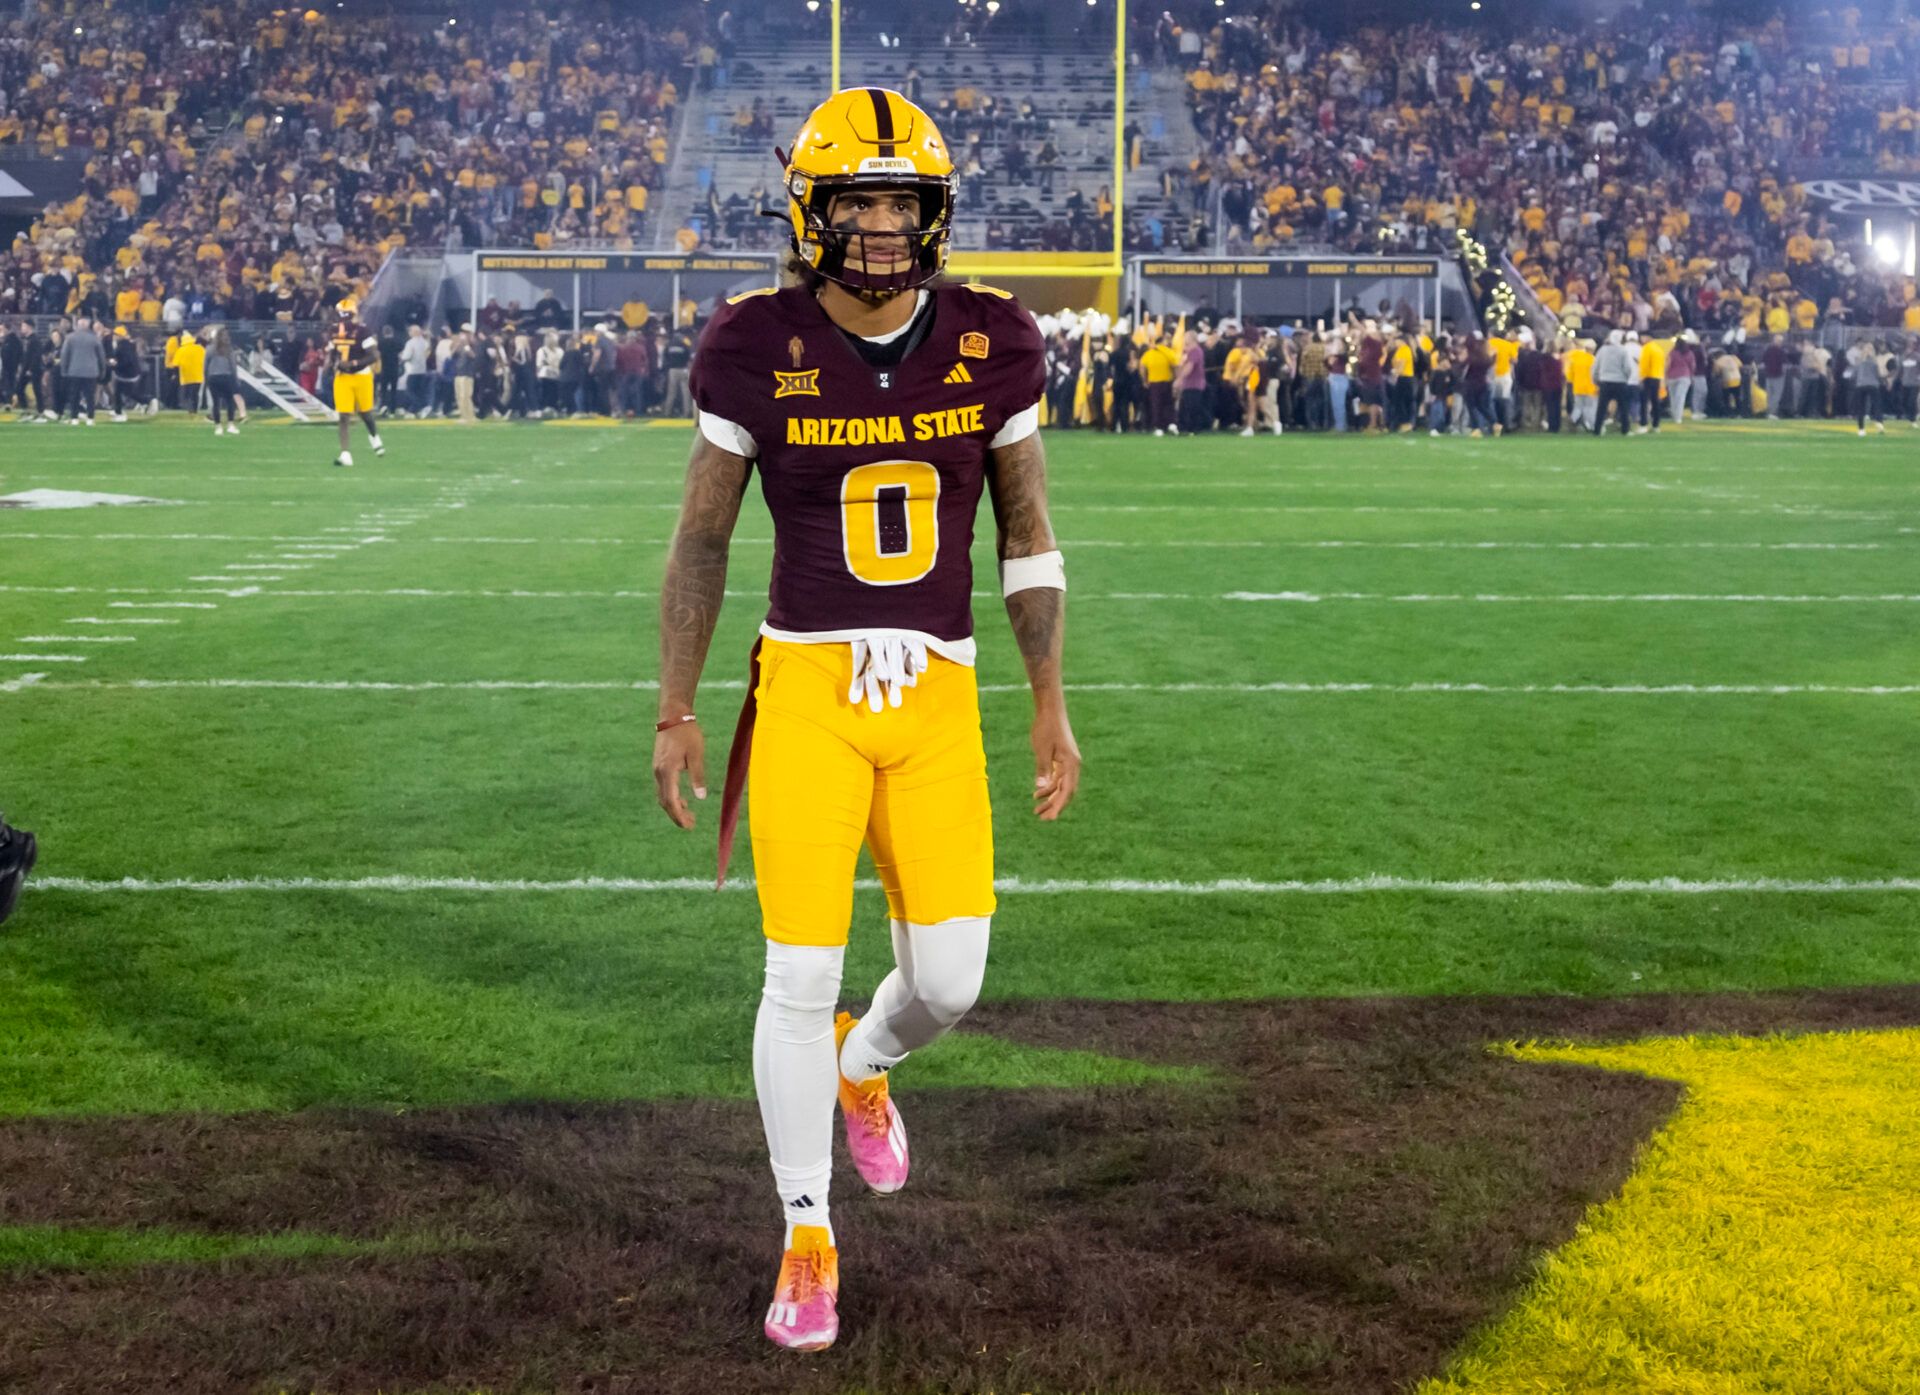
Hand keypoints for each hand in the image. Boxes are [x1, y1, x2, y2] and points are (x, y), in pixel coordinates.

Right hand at [653, 720, 706, 828]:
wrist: (672, 715)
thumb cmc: (687, 733)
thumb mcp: (696, 754)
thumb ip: (698, 776)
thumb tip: (701, 797)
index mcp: (667, 771)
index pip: (671, 801)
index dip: (679, 816)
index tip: (688, 826)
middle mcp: (658, 772)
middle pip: (665, 802)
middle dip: (677, 816)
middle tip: (691, 825)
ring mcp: (657, 769)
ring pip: (663, 796)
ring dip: (674, 807)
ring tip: (690, 815)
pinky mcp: (659, 766)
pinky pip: (663, 788)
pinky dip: (672, 797)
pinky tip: (684, 800)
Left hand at [1030, 706, 1080, 820]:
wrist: (1050, 710)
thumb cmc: (1046, 728)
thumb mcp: (1041, 749)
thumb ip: (1042, 769)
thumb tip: (1040, 787)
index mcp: (1071, 764)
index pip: (1067, 791)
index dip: (1059, 806)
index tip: (1051, 818)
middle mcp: (1073, 765)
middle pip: (1066, 792)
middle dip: (1054, 806)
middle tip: (1042, 819)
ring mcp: (1068, 762)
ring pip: (1061, 786)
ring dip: (1050, 798)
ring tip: (1036, 810)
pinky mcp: (1062, 759)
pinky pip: (1057, 778)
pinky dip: (1049, 787)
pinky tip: (1037, 794)